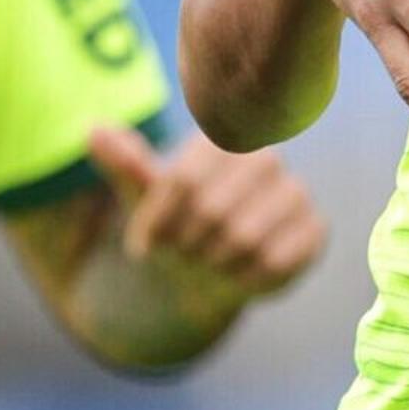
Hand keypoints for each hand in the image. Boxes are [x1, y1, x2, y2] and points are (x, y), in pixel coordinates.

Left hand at [89, 122, 324, 308]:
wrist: (207, 268)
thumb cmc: (173, 225)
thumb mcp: (142, 197)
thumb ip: (124, 165)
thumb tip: (94, 130)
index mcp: (221, 138)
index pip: (183, 179)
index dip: (157, 219)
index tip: (141, 243)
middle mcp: (265, 159)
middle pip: (212, 209)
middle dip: (183, 244)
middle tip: (177, 256)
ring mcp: (295, 193)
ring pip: (243, 238)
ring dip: (212, 263)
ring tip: (204, 264)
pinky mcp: (314, 231)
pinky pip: (275, 262)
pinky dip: (245, 279)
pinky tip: (236, 276)